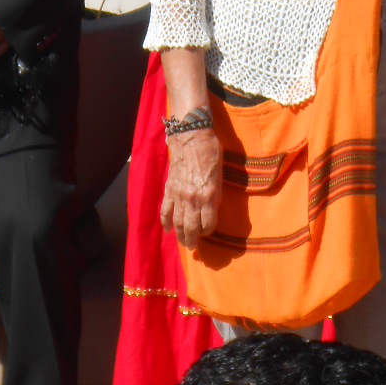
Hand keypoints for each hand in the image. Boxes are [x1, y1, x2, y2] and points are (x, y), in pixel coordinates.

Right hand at [162, 127, 222, 245]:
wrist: (191, 138)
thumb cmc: (211, 153)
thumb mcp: (220, 175)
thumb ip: (215, 194)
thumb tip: (212, 208)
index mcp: (208, 195)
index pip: (208, 223)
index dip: (209, 230)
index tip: (209, 232)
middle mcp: (192, 199)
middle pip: (191, 227)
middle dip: (193, 240)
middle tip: (193, 246)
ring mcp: (178, 195)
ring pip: (177, 222)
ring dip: (180, 235)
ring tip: (183, 243)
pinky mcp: (169, 190)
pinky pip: (165, 211)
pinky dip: (165, 222)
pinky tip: (168, 229)